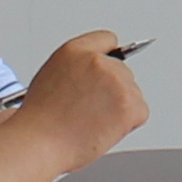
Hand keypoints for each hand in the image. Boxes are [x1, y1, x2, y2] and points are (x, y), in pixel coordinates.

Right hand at [22, 33, 152, 159]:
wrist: (40, 142)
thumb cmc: (40, 120)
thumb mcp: (51, 77)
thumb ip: (77, 68)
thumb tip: (93, 77)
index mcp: (75, 51)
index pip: (107, 40)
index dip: (108, 58)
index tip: (109, 70)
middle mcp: (98, 61)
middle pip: (123, 71)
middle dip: (113, 91)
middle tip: (91, 111)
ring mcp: (116, 81)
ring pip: (132, 93)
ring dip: (120, 109)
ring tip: (92, 122)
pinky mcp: (129, 103)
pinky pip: (140, 112)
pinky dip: (128, 124)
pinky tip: (104, 129)